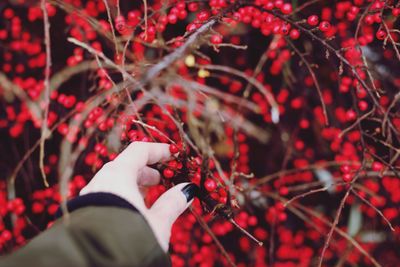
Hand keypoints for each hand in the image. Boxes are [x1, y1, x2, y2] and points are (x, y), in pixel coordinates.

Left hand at [79, 142, 195, 250]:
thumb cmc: (130, 239)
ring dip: (135, 185)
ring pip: (116, 181)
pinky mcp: (85, 212)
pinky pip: (107, 194)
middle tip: (161, 181)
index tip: (173, 156)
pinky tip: (134, 211)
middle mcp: (101, 181)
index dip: (159, 151)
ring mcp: (90, 196)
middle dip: (147, 171)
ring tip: (150, 199)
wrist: (93, 264)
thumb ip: (172, 203)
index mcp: (118, 176)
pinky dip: (123, 195)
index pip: (139, 151)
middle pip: (126, 165)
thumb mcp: (158, 223)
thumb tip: (187, 190)